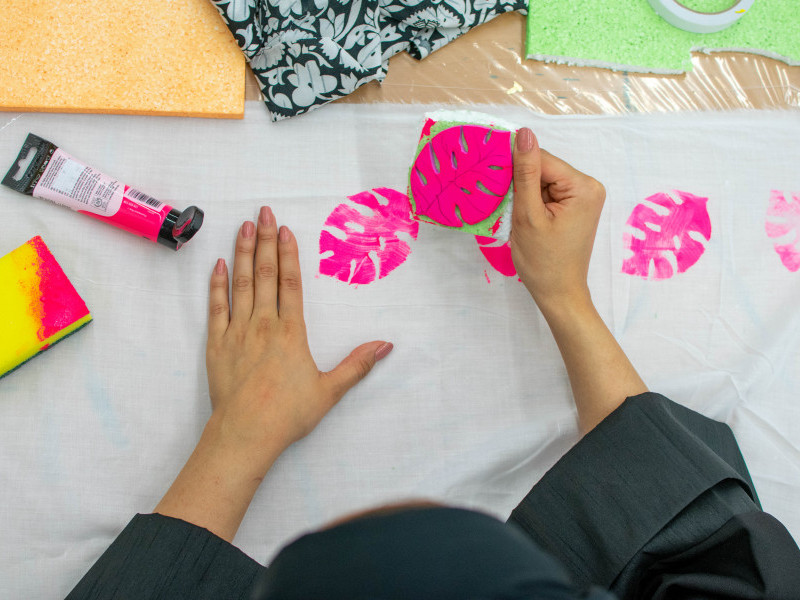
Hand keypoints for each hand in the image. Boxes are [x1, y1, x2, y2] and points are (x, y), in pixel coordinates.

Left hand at [206, 206, 392, 471]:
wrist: (245, 434)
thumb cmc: (288, 414)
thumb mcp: (329, 391)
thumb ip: (358, 364)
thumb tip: (386, 345)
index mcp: (291, 333)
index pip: (290, 284)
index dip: (289, 255)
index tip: (286, 231)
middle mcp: (264, 324)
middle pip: (265, 275)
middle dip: (265, 241)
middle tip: (263, 213)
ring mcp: (237, 332)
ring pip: (241, 284)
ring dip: (243, 254)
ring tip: (243, 228)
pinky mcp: (217, 344)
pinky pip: (216, 307)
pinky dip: (218, 285)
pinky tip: (219, 265)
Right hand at [509, 128, 604, 314]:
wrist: (558, 292)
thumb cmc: (543, 261)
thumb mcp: (528, 215)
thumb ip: (525, 173)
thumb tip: (523, 133)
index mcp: (583, 186)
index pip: (542, 159)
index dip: (516, 170)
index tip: (496, 184)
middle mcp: (589, 186)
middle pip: (544, 168)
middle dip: (522, 184)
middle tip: (510, 209)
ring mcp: (584, 196)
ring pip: (543, 180)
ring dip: (526, 194)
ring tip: (519, 217)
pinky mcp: (576, 206)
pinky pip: (548, 192)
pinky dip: (533, 202)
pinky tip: (527, 219)